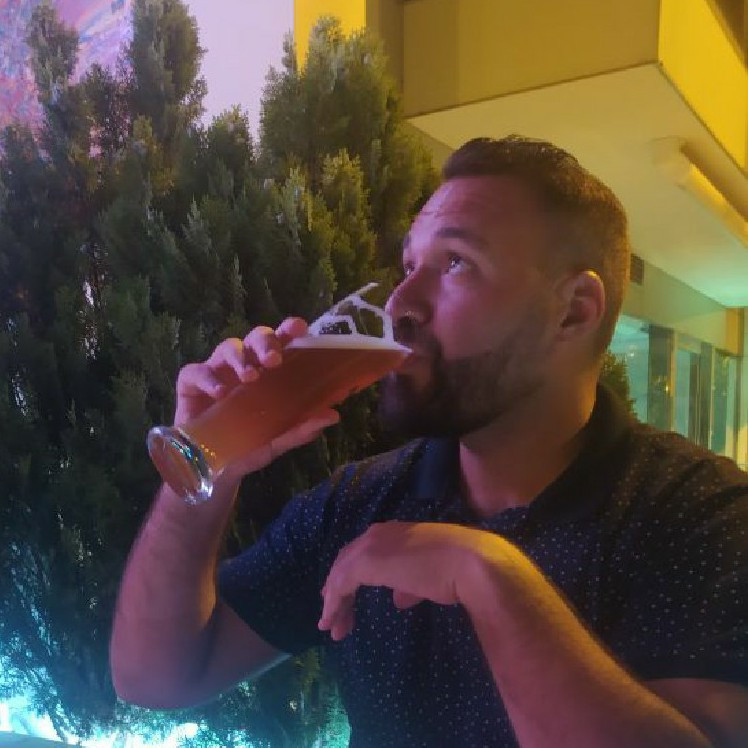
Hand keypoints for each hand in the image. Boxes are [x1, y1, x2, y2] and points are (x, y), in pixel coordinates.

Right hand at [173, 317, 339, 478]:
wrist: (213, 472)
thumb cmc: (247, 448)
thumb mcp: (275, 442)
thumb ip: (300, 429)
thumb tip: (332, 415)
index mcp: (268, 374)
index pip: (281, 343)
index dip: (289, 330)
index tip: (300, 328)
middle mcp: (244, 366)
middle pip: (255, 338)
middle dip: (266, 343)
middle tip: (274, 360)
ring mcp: (217, 372)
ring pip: (228, 347)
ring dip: (240, 358)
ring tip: (250, 377)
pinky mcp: (191, 383)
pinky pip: (196, 371)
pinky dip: (208, 378)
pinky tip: (219, 393)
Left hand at [318, 522, 497, 640]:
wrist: (466, 563)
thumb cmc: (455, 570)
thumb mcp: (427, 578)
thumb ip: (409, 587)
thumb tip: (399, 600)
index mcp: (394, 532)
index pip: (362, 553)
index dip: (350, 575)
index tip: (344, 598)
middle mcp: (377, 534)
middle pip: (346, 562)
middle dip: (337, 590)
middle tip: (332, 616)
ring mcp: (370, 546)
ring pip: (340, 574)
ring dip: (334, 602)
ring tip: (330, 627)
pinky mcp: (365, 562)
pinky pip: (339, 585)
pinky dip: (333, 604)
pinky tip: (331, 621)